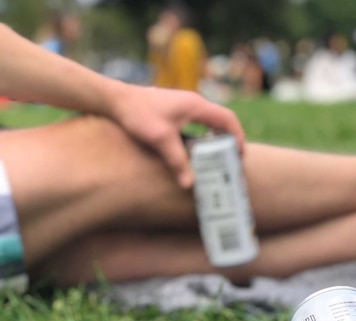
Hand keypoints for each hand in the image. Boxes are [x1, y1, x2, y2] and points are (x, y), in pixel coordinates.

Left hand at [106, 84, 245, 188]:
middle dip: (230, 139)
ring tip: (217, 157)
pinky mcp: (175, 109)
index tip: (240, 154)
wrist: (113, 99)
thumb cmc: (137, 114)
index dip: (238, 137)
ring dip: (216, 138)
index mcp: (196, 106)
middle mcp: (193, 103)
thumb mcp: (159, 139)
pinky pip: (198, 122)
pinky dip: (204, 135)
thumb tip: (190, 185)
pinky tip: (196, 149)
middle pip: (222, 120)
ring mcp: (184, 105)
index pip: (228, 119)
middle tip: (231, 159)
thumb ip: (177, 161)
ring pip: (210, 121)